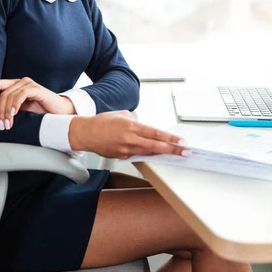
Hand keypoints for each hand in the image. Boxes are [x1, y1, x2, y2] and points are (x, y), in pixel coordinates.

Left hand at [0, 78, 75, 129]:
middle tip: (1, 125)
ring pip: (10, 94)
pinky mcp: (36, 89)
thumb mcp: (21, 109)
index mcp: (17, 85)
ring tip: (8, 124)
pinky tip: (14, 114)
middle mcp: (22, 82)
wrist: (60, 114)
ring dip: (6, 111)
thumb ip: (8, 104)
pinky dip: (15, 104)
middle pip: (2, 91)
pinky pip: (21, 94)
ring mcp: (29, 84)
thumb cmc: (42, 112)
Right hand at [69, 111, 190, 158]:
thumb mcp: (121, 115)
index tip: (181, 141)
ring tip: (174, 153)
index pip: (155, 133)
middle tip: (185, 151)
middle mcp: (130, 139)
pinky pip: (138, 155)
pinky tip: (155, 153)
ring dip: (162, 153)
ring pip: (149, 152)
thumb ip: (135, 121)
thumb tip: (143, 127)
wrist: (86, 133)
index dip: (170, 138)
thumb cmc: (101, 122)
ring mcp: (126, 149)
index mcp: (131, 126)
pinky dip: (147, 154)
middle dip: (172, 149)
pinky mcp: (121, 156)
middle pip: (156, 146)